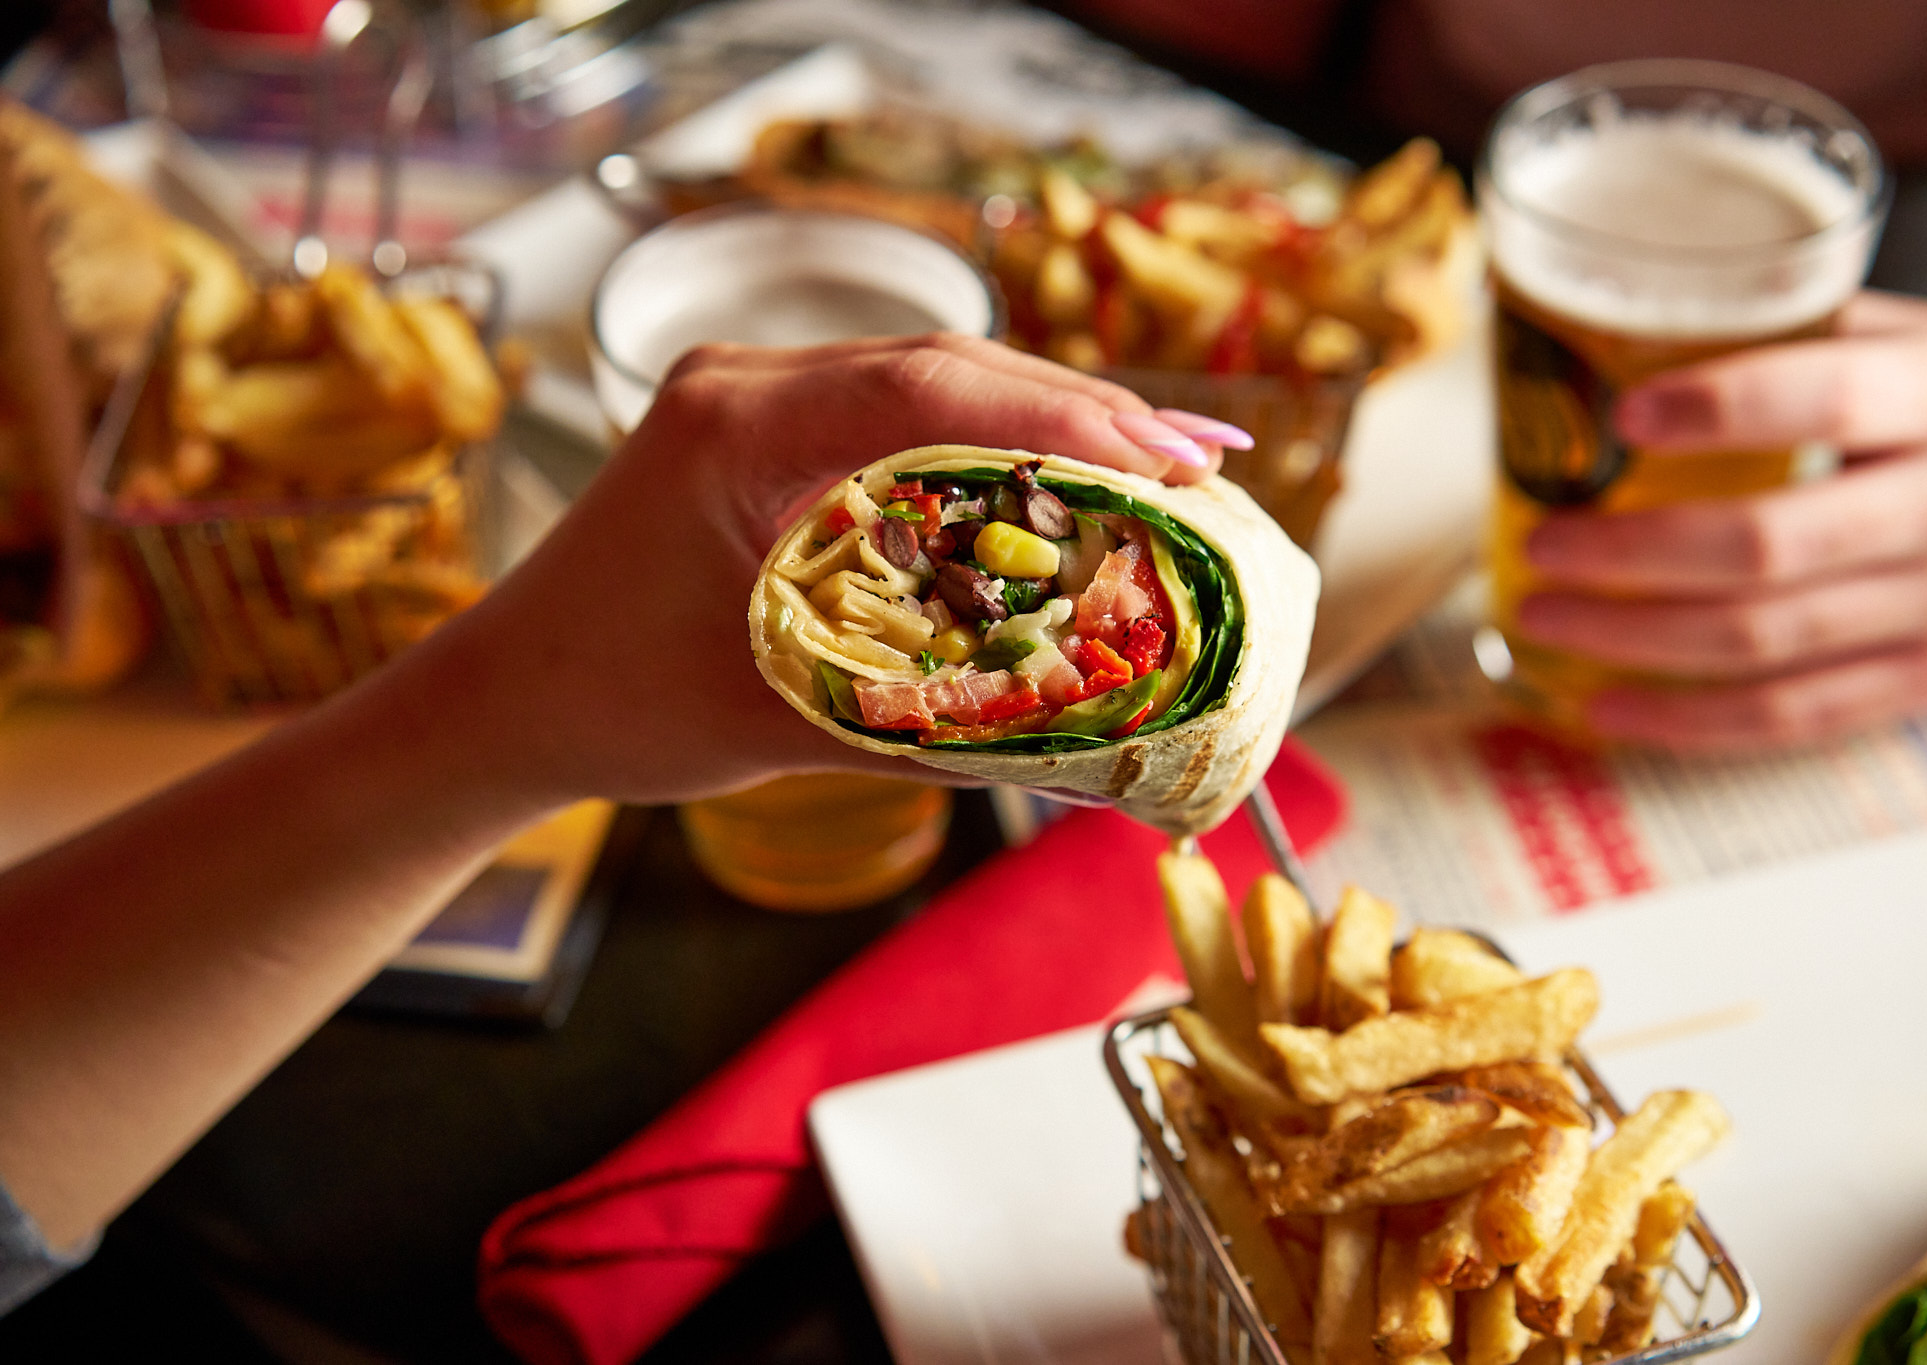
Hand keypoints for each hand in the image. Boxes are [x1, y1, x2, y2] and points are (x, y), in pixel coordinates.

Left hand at [426, 334, 1243, 801]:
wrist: (506, 699)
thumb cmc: (610, 706)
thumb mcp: (780, 720)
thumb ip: (931, 731)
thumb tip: (1092, 754)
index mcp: (732, 426)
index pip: (923, 387)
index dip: (1060, 416)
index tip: (1163, 462)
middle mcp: (746, 385)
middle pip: (947, 367)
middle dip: (1084, 413)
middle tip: (1202, 466)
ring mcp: (757, 399)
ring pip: (935, 385)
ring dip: (1049, 423)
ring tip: (1167, 468)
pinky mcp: (772, 434)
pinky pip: (902, 421)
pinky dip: (992, 449)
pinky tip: (1065, 480)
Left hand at [1509, 291, 1926, 749]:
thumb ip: (1805, 338)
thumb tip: (1629, 330)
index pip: (1822, 399)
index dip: (1715, 408)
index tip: (1622, 416)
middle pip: (1763, 544)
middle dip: (1627, 552)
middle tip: (1541, 543)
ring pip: (1761, 641)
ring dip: (1631, 637)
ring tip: (1543, 619)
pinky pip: (1794, 716)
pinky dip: (1689, 720)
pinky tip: (1608, 708)